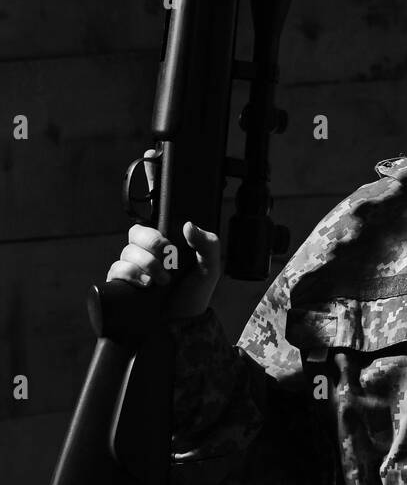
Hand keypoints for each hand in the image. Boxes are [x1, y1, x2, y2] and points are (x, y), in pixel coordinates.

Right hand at [107, 149, 221, 319]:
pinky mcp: (121, 281)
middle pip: (138, 230)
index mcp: (170, 240)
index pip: (156, 211)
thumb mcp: (211, 269)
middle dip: (153, 243)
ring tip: (161, 280)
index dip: (150, 183)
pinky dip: (131, 273)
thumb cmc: (195, 296)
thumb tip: (189, 226)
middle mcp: (150, 249)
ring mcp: (134, 264)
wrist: (181, 328)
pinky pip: (117, 268)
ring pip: (128, 249)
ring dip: (147, 264)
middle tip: (168, 258)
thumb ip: (208, 245)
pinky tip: (144, 283)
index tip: (149, 156)